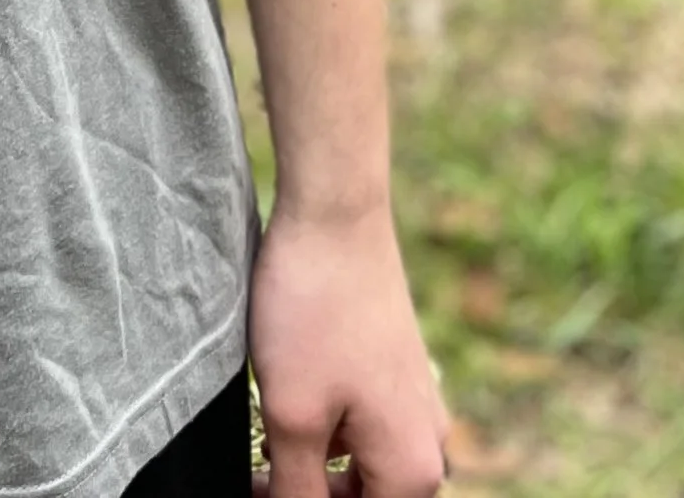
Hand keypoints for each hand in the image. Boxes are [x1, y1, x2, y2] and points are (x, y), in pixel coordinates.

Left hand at [250, 202, 446, 496]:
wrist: (335, 213)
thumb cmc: (314, 312)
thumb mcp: (293, 418)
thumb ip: (296, 493)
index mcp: (413, 472)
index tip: (257, 485)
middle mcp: (428, 444)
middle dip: (306, 490)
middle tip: (255, 467)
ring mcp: (416, 404)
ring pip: (357, 465)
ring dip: (312, 462)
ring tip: (264, 432)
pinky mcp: (398, 371)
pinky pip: (361, 426)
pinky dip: (324, 427)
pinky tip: (287, 396)